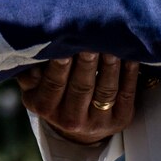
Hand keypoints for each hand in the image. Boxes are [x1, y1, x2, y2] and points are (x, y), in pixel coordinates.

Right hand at [18, 53, 138, 145]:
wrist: (75, 123)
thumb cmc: (51, 90)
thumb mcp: (32, 83)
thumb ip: (30, 67)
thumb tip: (35, 44)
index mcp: (44, 106)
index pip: (54, 82)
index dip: (61, 63)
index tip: (66, 42)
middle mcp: (69, 119)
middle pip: (81, 87)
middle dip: (87, 61)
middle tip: (91, 38)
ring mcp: (97, 122)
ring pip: (105, 90)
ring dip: (110, 65)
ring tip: (112, 43)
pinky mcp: (119, 120)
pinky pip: (126, 95)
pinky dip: (129, 74)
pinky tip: (130, 56)